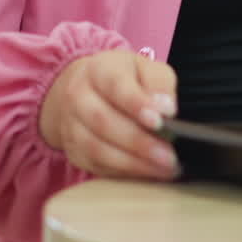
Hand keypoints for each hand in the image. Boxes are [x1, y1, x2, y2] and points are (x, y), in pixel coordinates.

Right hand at [39, 49, 179, 179]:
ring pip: (98, 149)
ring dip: (134, 163)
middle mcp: (78, 96)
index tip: (160, 121)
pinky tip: (149, 172)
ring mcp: (72, 126)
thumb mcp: (145, 68)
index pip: (116, 86)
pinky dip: (125, 173)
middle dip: (139, 142)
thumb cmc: (124, 78)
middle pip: (104, 121)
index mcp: (99, 69)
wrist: (84, 88)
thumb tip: (167, 108)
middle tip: (169, 155)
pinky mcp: (74, 152)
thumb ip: (159, 84)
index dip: (137, 104)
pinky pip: (97, 167)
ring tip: (164, 168)